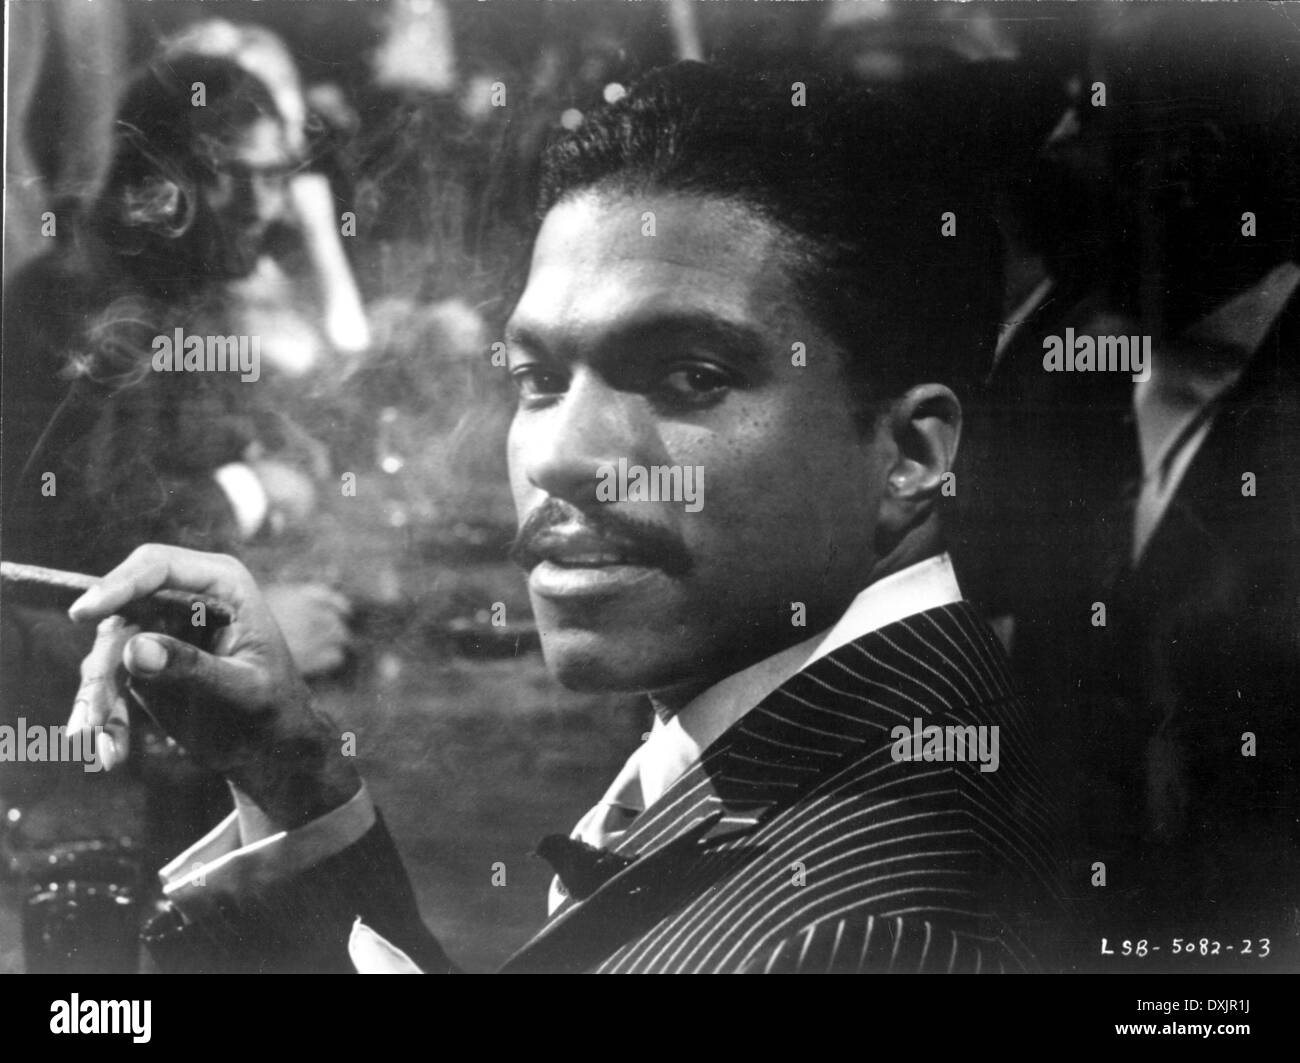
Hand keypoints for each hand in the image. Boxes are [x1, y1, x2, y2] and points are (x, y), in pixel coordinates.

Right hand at [67, 545, 360, 829]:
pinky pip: (106, 678)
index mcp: (223, 585)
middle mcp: (185, 596)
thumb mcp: (242, 689)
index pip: (158, 567)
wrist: (271, 745)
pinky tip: (111, 752)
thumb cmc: (272, 708)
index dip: (117, 585)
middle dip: (105, 668)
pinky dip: (102, 712)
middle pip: (120, 613)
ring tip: (106, 746)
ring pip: (106, 650)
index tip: (84, 612)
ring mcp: (159, 625)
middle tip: (98, 720)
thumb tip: (133, 648)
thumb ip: (192, 667)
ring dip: (99, 699)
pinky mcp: (141, 658)